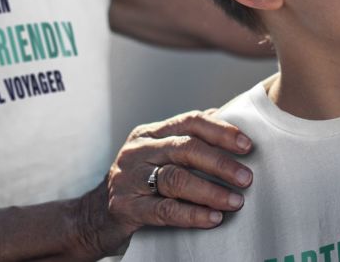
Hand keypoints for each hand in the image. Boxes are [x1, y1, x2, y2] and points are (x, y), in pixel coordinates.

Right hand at [77, 110, 253, 253]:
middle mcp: (138, 151)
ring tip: (235, 201)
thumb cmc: (138, 183)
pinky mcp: (126, 206)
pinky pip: (165, 209)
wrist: (93, 216)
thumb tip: (229, 124)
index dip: (221, 131)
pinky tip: (213, 218)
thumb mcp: (157, 155)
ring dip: (211, 191)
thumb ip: (186, 140)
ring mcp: (129, 178)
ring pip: (176, 179)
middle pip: (186, 149)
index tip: (247, 145)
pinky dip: (192, 214)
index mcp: (150, 134)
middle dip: (220, 163)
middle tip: (246, 177)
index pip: (190, 121)